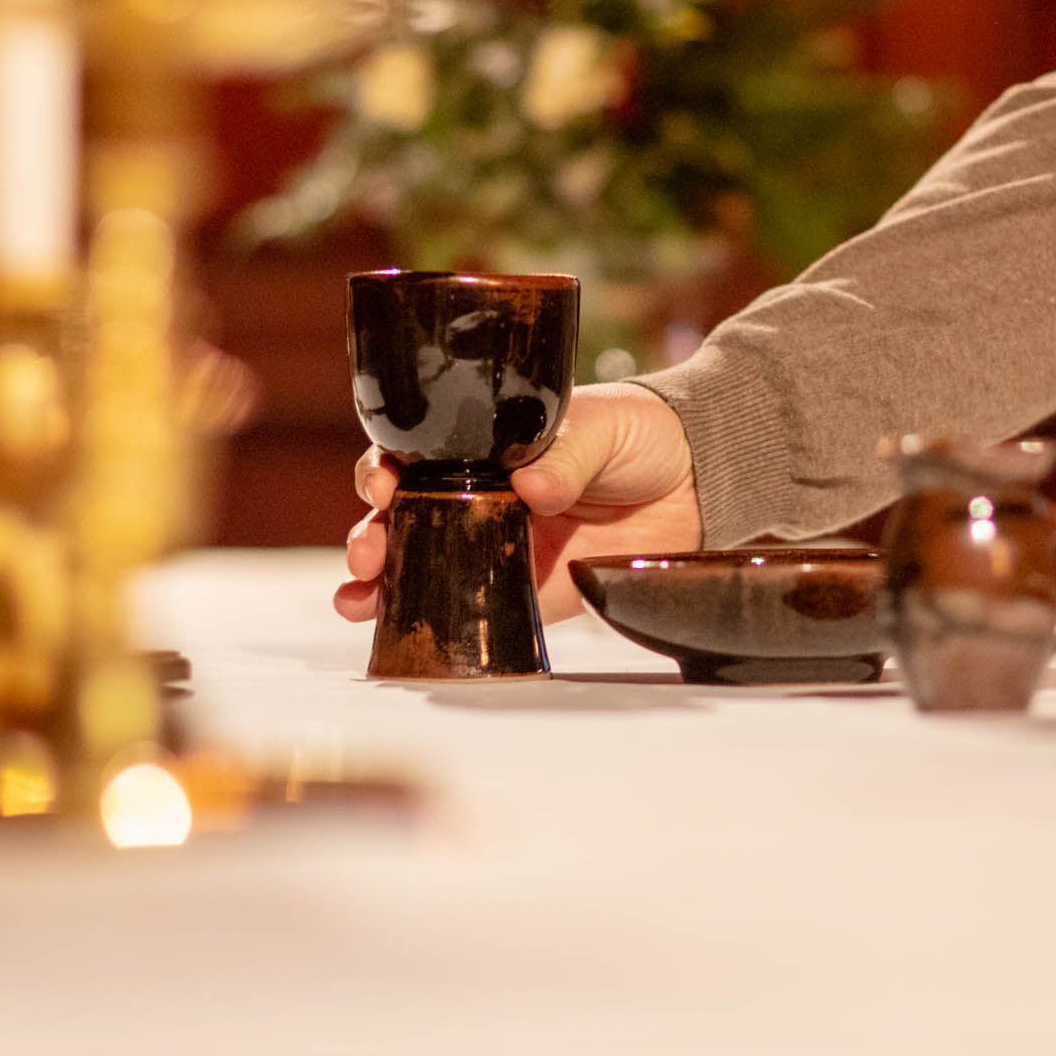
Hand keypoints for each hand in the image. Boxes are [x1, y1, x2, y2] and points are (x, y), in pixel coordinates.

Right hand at [334, 382, 701, 622]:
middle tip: (369, 552)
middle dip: (372, 535)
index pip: (416, 455)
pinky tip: (393, 629)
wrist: (697, 483)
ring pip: (421, 566)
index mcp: (485, 447)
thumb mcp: (602, 425)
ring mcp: (497, 547)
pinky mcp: (526, 594)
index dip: (388, 469)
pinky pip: (471, 611)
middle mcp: (479, 497)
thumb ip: (566, 453)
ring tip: (359, 598)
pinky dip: (430, 622)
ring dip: (381, 583)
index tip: (387, 484)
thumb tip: (531, 487)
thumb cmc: (640, 435)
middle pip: (403, 517)